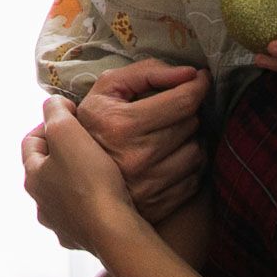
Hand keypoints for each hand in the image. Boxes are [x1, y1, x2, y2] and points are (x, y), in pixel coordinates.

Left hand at [22, 96, 140, 253]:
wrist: (113, 229)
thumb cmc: (91, 180)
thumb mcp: (67, 132)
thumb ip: (55, 112)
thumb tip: (53, 104)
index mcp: (32, 177)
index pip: (31, 141)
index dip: (50, 123)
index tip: (73, 117)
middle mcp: (41, 203)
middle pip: (47, 168)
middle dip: (64, 152)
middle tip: (88, 141)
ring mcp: (59, 224)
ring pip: (64, 193)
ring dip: (76, 179)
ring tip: (101, 169)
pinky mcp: (80, 239)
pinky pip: (82, 215)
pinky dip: (90, 204)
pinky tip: (107, 197)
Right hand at [75, 61, 207, 222]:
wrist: (76, 174)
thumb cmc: (95, 124)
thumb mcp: (108, 88)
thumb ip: (147, 72)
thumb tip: (190, 74)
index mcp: (122, 125)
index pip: (182, 102)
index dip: (198, 86)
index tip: (200, 79)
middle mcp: (137, 157)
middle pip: (191, 124)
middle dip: (186, 111)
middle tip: (171, 110)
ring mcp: (149, 185)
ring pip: (197, 152)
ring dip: (189, 139)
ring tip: (168, 135)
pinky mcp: (159, 204)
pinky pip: (194, 178)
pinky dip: (187, 165)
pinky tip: (169, 158)